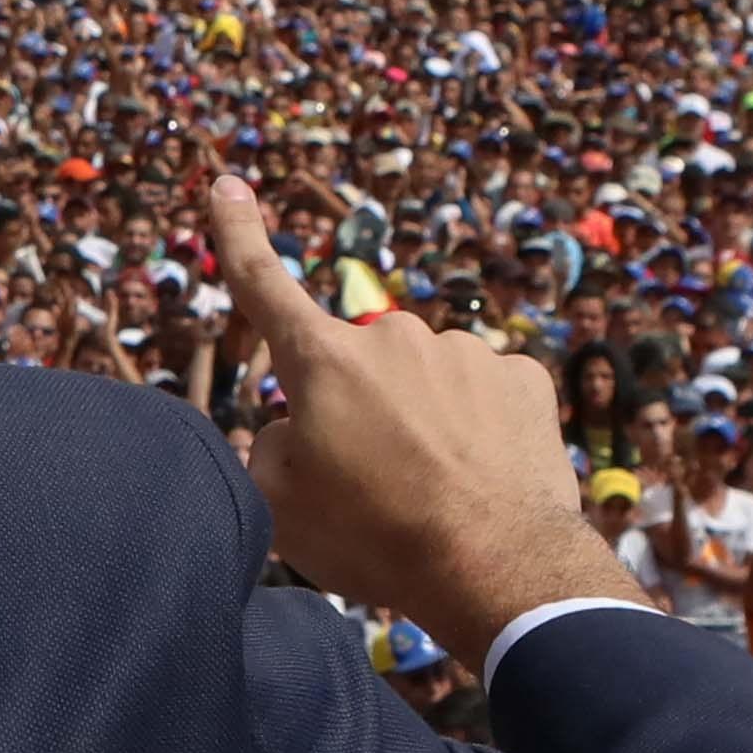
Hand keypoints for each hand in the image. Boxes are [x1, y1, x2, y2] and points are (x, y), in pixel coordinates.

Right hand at [198, 178, 629, 658]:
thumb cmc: (375, 539)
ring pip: (425, 380)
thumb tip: (295, 427)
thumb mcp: (279, 506)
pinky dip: (477, 429)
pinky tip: (481, 478)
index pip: (264, 285)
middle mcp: (392, 336)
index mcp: (323, 361)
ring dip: (422, 422)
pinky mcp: (523, 379)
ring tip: (433, 495)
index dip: (239, 235)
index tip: (229, 183)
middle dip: (358, 410)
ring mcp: (465, 352)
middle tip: (374, 487)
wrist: (498, 568)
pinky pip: (483, 394)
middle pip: (357, 367)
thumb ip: (267, 447)